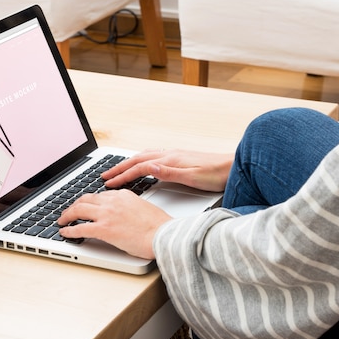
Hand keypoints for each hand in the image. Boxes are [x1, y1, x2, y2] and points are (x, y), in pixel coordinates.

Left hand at [57, 190, 171, 259]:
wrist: (163, 235)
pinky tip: (65, 232)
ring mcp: (107, 214)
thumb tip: (124, 216)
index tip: (85, 205)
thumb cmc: (159, 226)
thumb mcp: (143, 208)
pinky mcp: (104, 229)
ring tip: (62, 220)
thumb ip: (130, 208)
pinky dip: (69, 230)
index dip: (89, 201)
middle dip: (74, 205)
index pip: (100, 195)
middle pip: (86, 199)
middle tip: (69, 211)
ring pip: (79, 210)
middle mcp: (113, 201)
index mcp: (123, 195)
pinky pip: (80, 228)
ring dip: (67, 215)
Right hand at [102, 149, 233, 191]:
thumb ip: (169, 173)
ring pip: (145, 156)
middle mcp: (170, 155)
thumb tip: (149, 167)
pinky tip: (143, 165)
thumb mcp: (192, 177)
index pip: (139, 167)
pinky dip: (141, 160)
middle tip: (104, 176)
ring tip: (118, 170)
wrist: (234, 167)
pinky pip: (153, 157)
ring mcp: (175, 155)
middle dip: (119, 168)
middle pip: (138, 159)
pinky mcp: (180, 158)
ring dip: (129, 163)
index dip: (122, 176)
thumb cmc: (216, 174)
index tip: (108, 183)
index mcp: (170, 160)